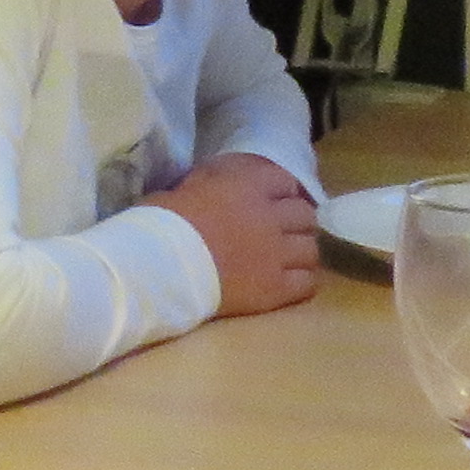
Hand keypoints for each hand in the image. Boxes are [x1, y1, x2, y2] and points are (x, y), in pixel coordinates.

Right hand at [152, 155, 324, 315]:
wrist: (158, 266)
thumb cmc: (162, 223)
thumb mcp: (186, 186)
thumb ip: (213, 182)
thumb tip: (218, 183)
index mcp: (248, 187)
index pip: (284, 181)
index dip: (281, 191)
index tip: (273, 200)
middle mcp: (271, 217)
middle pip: (305, 216)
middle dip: (296, 222)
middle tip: (281, 231)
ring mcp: (277, 255)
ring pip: (311, 250)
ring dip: (300, 252)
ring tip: (287, 259)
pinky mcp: (275, 288)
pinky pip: (307, 283)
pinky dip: (301, 281)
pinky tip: (287, 282)